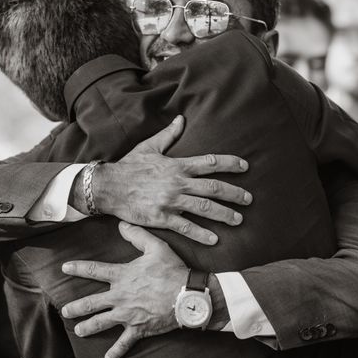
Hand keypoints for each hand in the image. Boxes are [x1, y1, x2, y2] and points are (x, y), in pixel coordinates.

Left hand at [61, 222, 187, 357]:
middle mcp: (120, 296)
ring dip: (88, 327)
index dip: (78, 268)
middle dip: (76, 307)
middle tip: (65, 311)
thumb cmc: (173, 270)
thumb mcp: (156, 247)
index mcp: (123, 275)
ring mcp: (128, 314)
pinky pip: (124, 342)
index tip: (65, 268)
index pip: (95, 270)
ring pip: (101, 323)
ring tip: (78, 330)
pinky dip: (116, 351)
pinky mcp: (139, 328)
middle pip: (91, 302)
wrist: (188, 295)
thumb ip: (138, 235)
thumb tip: (122, 224)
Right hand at [77, 115, 252, 244]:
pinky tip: (214, 239)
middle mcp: (178, 183)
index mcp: (177, 165)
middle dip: (234, 193)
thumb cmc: (129, 166)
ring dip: (224, 214)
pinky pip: (185, 227)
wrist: (108, 186)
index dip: (230, 163)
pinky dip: (201, 233)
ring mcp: (170, 201)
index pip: (210, 162)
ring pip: (204, 208)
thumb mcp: (149, 147)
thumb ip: (169, 134)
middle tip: (249, 199)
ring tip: (238, 220)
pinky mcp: (161, 217)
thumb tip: (181, 118)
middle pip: (213, 188)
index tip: (245, 166)